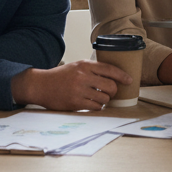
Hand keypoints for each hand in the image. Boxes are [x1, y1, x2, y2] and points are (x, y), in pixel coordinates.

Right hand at [12, 60, 131, 110]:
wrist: (42, 85)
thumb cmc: (60, 76)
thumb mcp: (77, 66)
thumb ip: (92, 69)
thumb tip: (112, 76)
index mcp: (85, 65)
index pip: (109, 69)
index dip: (122, 75)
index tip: (129, 80)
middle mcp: (83, 76)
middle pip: (110, 85)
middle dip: (114, 91)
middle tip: (111, 93)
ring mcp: (79, 90)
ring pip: (104, 98)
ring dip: (105, 100)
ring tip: (100, 99)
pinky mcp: (75, 103)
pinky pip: (95, 107)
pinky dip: (98, 107)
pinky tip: (93, 104)